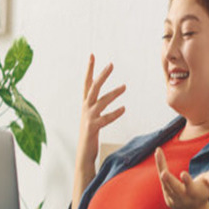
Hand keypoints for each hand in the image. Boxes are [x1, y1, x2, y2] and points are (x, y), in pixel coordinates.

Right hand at [76, 54, 126, 168]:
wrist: (83, 153)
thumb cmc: (90, 135)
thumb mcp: (91, 117)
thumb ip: (96, 107)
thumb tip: (103, 98)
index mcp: (85, 105)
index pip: (87, 83)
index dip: (89, 69)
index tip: (92, 55)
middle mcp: (85, 108)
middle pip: (93, 88)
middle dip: (101, 75)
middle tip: (111, 64)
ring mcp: (88, 118)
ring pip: (101, 101)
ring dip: (113, 93)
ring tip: (125, 87)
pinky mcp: (93, 128)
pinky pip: (105, 118)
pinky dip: (114, 113)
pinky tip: (123, 109)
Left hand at [154, 146, 208, 208]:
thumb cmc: (203, 191)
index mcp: (195, 193)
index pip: (190, 187)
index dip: (187, 181)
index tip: (183, 174)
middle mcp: (183, 197)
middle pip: (175, 188)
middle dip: (169, 181)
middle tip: (163, 173)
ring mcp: (173, 198)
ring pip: (166, 182)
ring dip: (161, 167)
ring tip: (158, 152)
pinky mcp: (167, 196)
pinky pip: (162, 181)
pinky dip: (160, 167)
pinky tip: (158, 153)